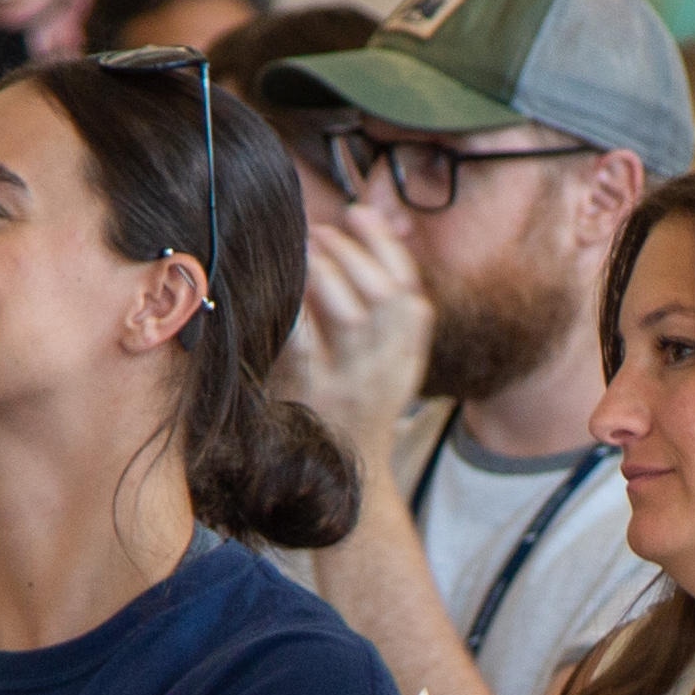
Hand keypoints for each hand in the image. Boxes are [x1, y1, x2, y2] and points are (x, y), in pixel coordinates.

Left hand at [277, 200, 435, 452]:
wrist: (344, 479)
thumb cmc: (354, 407)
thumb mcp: (384, 364)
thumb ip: (379, 310)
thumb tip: (359, 233)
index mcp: (409, 357)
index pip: (411, 291)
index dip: (386, 245)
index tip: (358, 214)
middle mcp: (390, 370)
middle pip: (388, 297)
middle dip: (354, 252)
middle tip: (322, 230)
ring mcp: (354, 385)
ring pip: (355, 316)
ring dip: (328, 272)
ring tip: (305, 250)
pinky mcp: (315, 397)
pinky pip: (307, 342)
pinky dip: (296, 307)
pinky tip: (283, 287)